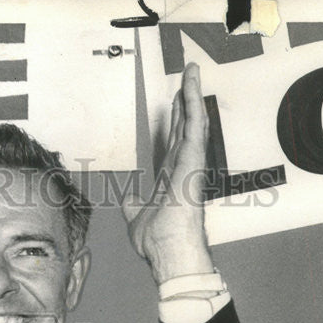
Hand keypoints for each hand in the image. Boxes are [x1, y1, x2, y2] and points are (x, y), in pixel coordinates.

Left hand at [122, 62, 212, 282]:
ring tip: (192, 71)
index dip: (174, 124)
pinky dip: (193, 101)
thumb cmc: (157, 242)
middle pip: (184, 128)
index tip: (175, 106)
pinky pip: (194, 123)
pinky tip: (191, 82)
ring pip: (193, 121)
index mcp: (172, 180)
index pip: (173, 145)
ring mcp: (191, 163)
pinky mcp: (194, 159)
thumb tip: (128, 197)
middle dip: (185, 103)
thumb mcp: (136, 217)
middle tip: (186, 80)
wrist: (167, 251)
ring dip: (193, 94)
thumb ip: (133, 203)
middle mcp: (183, 168)